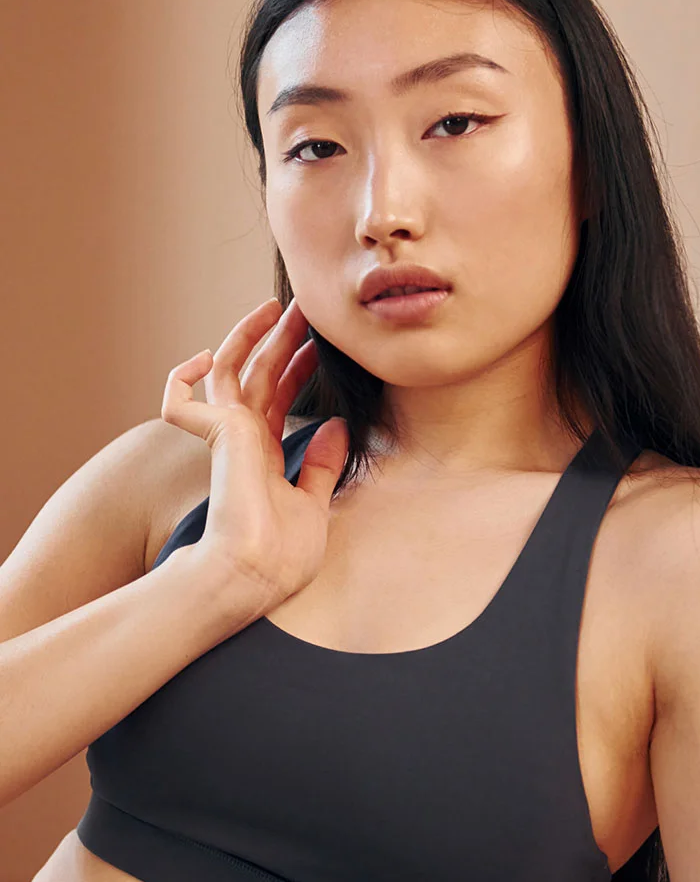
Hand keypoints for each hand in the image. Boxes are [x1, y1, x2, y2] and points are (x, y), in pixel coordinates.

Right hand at [160, 297, 348, 621]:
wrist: (257, 574)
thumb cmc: (282, 555)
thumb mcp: (314, 502)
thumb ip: (321, 464)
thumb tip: (337, 424)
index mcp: (264, 456)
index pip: (278, 400)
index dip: (297, 370)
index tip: (318, 349)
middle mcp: (243, 442)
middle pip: (259, 376)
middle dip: (281, 340)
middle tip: (304, 311)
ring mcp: (227, 436)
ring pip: (229, 370)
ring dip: (251, 336)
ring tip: (277, 307)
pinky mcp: (217, 434)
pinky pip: (180, 399)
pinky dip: (182, 377)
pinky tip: (202, 357)